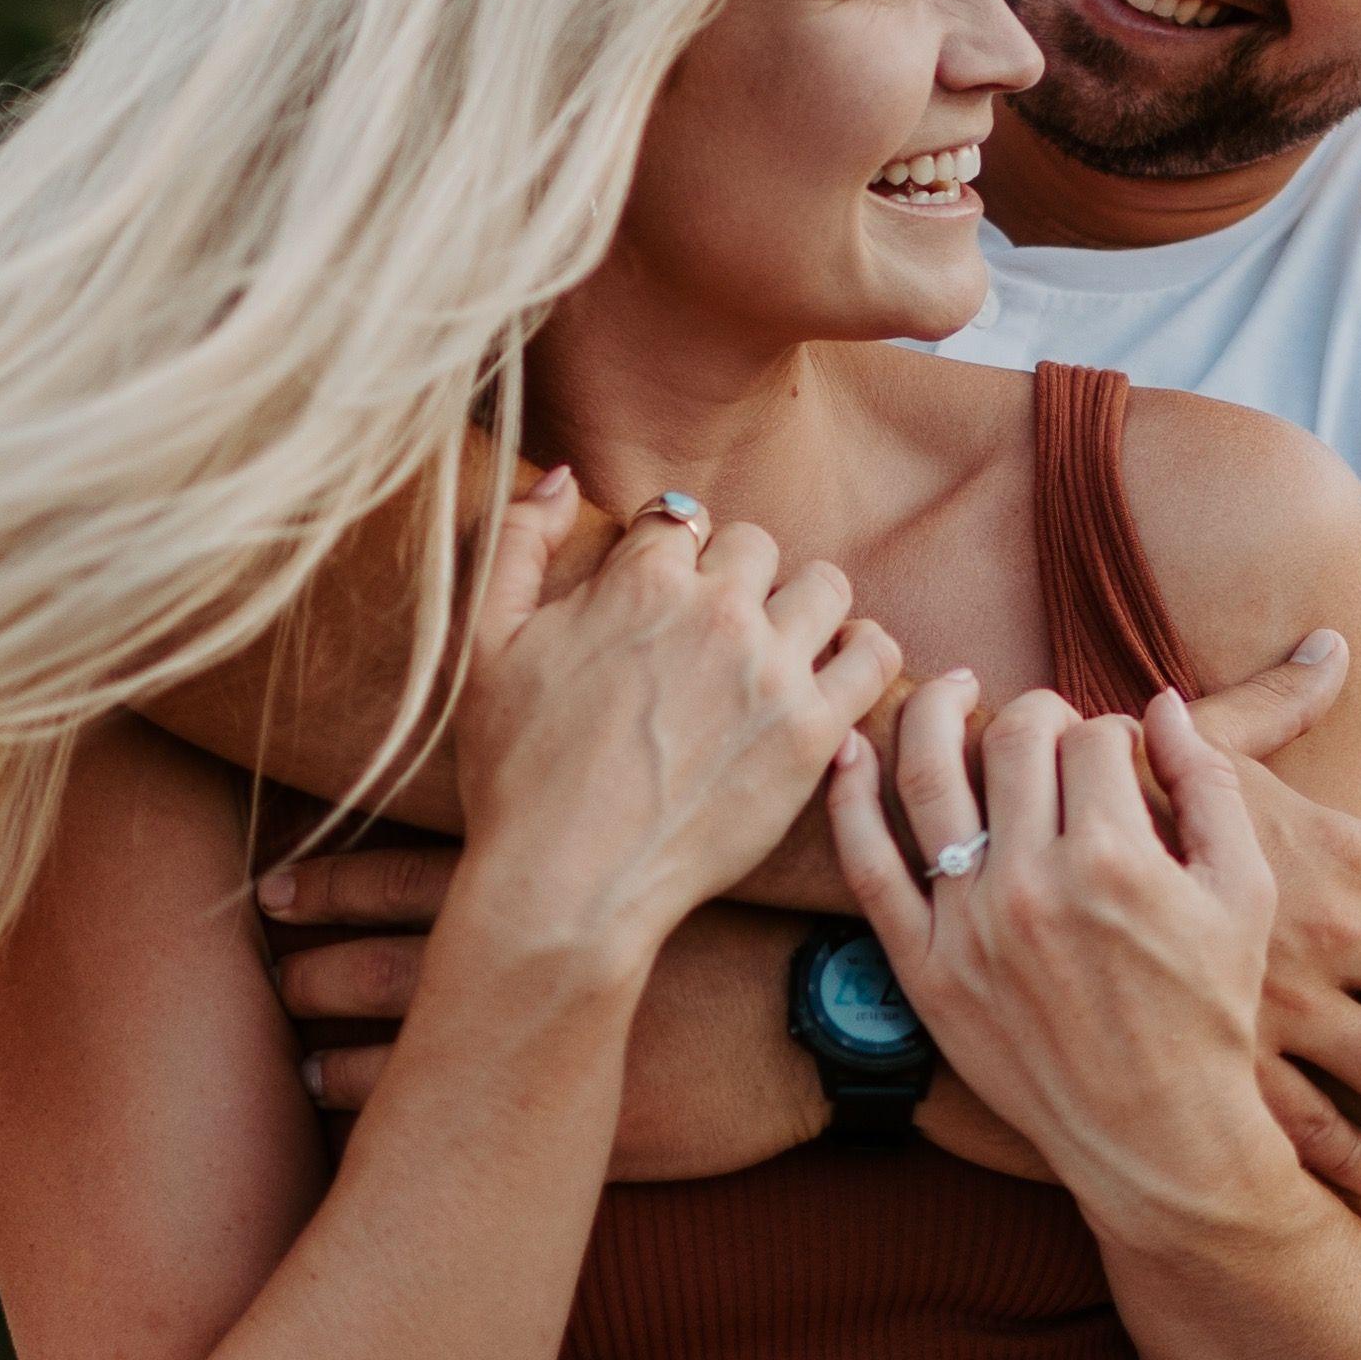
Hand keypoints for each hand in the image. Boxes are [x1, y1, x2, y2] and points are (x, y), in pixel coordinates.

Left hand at [259, 850, 824, 1183]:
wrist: (823, 1013)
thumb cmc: (760, 916)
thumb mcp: (682, 838)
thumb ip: (610, 809)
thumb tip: (558, 773)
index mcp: (548, 897)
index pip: (410, 882)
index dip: (335, 883)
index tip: (275, 884)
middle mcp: (532, 974)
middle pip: (390, 969)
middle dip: (317, 968)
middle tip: (265, 968)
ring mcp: (547, 1055)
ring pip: (411, 1056)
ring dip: (342, 1051)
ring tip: (295, 1054)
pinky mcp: (576, 1125)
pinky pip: (465, 1132)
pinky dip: (404, 1123)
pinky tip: (362, 1125)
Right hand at [440, 471, 902, 985]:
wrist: (567, 883)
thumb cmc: (516, 773)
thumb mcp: (486, 645)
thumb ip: (518, 541)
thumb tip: (562, 476)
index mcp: (641, 581)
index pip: (680, 519)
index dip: (668, 556)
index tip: (661, 598)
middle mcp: (717, 611)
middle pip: (757, 546)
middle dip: (736, 578)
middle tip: (714, 634)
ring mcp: (772, 671)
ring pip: (826, 586)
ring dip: (804, 606)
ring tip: (779, 645)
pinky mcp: (812, 734)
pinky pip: (874, 656)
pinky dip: (863, 651)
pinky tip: (836, 668)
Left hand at [823, 671, 1286, 1247]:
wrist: (1158, 1136)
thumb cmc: (1210, 1012)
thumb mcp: (1244, 893)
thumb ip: (1211, 786)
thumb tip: (1161, 706)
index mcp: (1115, 859)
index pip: (1095, 738)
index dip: (1113, 732)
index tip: (1120, 756)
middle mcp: (1032, 885)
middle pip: (1015, 741)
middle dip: (1040, 715)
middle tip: (1052, 728)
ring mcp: (968, 928)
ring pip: (930, 781)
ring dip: (933, 714)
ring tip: (950, 688)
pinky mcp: (925, 971)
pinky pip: (869, 870)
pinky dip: (851, 803)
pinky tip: (850, 754)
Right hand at [1175, 621, 1360, 1197]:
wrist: (1042, 863)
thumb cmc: (1125, 796)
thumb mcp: (1208, 742)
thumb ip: (1277, 701)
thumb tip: (1330, 641)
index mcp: (1333, 854)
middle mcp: (1326, 933)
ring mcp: (1284, 1005)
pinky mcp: (1230, 1057)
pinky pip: (1307, 1122)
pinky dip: (1354, 1159)